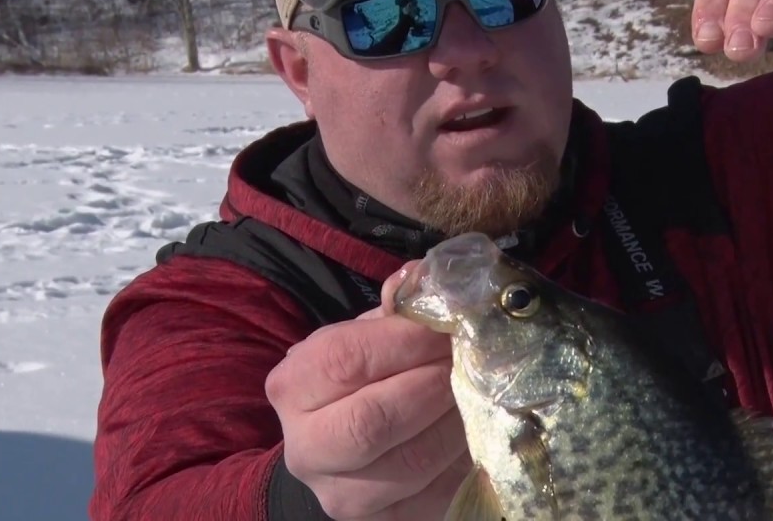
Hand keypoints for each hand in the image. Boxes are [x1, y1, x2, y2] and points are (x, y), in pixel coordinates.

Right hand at [265, 262, 471, 519]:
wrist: (345, 449)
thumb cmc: (362, 378)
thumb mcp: (368, 335)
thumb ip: (397, 309)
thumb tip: (425, 277)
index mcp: (293, 387)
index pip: (346, 360)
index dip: (407, 341)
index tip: (449, 326)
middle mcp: (305, 448)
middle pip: (373, 420)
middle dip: (433, 385)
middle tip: (469, 362)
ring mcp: (343, 496)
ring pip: (413, 461)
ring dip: (459, 421)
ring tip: (480, 392)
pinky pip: (437, 493)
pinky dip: (467, 458)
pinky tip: (479, 430)